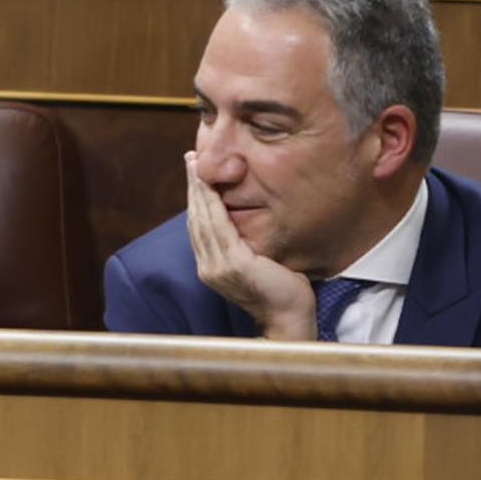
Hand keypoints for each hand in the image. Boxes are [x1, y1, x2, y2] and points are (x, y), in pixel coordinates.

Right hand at [185, 151, 315, 340]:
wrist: (290, 320)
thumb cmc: (282, 292)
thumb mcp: (256, 263)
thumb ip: (243, 244)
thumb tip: (243, 219)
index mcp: (211, 267)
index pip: (199, 225)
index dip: (195, 197)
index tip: (194, 173)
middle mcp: (208, 266)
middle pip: (196, 217)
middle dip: (192, 186)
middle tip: (190, 159)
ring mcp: (217, 267)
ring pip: (203, 219)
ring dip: (199, 189)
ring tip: (197, 166)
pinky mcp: (232, 264)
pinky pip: (218, 227)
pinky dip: (212, 204)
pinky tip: (211, 186)